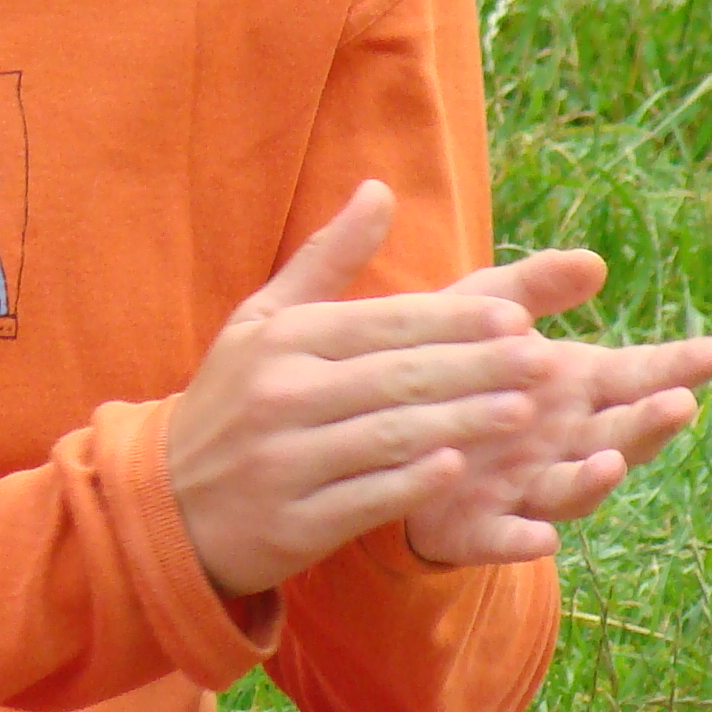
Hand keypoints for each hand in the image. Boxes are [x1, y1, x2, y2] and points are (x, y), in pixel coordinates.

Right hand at [168, 184, 551, 595]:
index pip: (382, 322)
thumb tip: (379, 190)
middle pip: (396, 376)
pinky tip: (458, 471)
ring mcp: (284, 461)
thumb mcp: (262, 322)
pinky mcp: (292, 522)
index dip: (453, 320)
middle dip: (475, 368)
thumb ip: (327, 258)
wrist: (170, 502)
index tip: (517, 317)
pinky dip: (410, 483)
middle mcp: (280, 394)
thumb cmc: (233, 400)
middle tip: (542, 361)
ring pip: (388, 435)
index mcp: (281, 340)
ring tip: (523, 413)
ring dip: (460, 423)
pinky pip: (363, 498)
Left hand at [394, 245, 711, 566]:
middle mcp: (563, 443)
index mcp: (575, 388)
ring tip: (611, 462)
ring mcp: (526, 488)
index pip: (637, 376)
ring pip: (572, 489)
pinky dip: (522, 541)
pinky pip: (503, 538)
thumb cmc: (451, 365)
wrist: (385, 425)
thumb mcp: (483, 312)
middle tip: (678, 402)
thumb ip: (533, 287)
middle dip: (650, 423)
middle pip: (618, 435)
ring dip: (595, 480)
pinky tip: (540, 538)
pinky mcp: (477, 526)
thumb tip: (594, 260)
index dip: (677, 367)